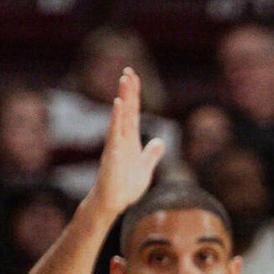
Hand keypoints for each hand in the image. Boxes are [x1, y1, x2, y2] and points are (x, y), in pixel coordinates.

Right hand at [92, 67, 165, 219]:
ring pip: (120, 117)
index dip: (134, 94)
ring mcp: (116, 145)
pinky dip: (117, 119)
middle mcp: (122, 138)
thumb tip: (161, 142)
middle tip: (128, 70)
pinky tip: (118, 105)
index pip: (133, 112)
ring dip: (123, 98)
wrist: (113, 202)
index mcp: (130, 139)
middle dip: (128, 90)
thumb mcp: (144, 167)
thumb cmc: (125, 186)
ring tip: (124, 80)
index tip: (134, 76)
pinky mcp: (112, 154)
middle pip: (126, 109)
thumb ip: (152, 154)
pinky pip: (115, 133)